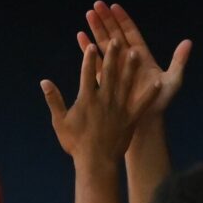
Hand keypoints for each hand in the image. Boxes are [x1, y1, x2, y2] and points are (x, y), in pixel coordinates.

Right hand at [42, 42, 158, 167]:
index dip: (88, 58)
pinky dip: (150, 94)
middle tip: (116, 39)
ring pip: (126, 84)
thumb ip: (54, 100)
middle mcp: (104, 100)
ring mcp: (119, 109)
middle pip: (108, 73)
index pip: (87, 74)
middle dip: (112, 55)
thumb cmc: (75, 144)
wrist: (96, 163)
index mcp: (87, 100)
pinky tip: (158, 83)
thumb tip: (44, 82)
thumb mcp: (60, 122)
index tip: (90, 44)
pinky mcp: (130, 119)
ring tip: (136, 52)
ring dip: (131, 67)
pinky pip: (142, 104)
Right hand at [79, 1, 190, 119]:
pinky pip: (95, 61)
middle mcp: (127, 60)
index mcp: (141, 57)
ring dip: (96, 29)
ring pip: (104, 45)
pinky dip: (88, 49)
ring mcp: (115, 69)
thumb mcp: (172, 82)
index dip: (123, 20)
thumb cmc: (158, 105)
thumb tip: (188, 42)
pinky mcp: (105, 79)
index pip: (131, 33)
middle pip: (115, 35)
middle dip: (106, 20)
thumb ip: (179, 61)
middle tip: (96, 4)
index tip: (114, 6)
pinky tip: (81, 36)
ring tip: (88, 14)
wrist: (144, 125)